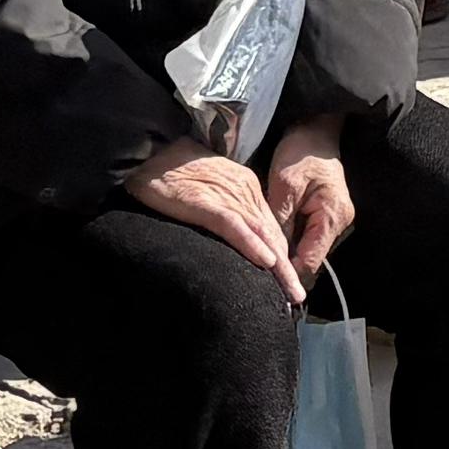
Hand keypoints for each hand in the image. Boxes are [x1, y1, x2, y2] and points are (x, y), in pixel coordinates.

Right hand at [131, 137, 304, 296]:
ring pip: (261, 234)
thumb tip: (233, 236)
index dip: (280, 254)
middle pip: (273, 234)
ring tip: (291, 292)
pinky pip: (235, 227)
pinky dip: (252, 245)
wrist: (151, 152)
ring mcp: (228, 197)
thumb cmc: (173, 172)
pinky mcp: (208, 204)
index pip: (270, 227)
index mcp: (246, 188)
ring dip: (279, 267)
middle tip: (296, 296)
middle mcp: (245, 192)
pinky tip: (267, 262)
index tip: (287, 279)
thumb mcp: (210, 192)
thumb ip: (224, 212)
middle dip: (287, 268)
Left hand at [263, 118, 355, 285]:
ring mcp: (336, 219)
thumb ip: (280, 223)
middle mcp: (340, 222)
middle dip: (286, 262)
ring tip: (264, 249)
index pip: (310, 260)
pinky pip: (309, 235)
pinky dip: (292, 237)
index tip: (262, 277)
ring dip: (288, 249)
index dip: (287, 272)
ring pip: (309, 248)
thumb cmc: (300, 152)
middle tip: (258, 264)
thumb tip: (272, 255)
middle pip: (311, 257)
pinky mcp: (328, 214)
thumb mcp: (284, 186)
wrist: (315, 129)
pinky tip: (276, 233)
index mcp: (332, 215)